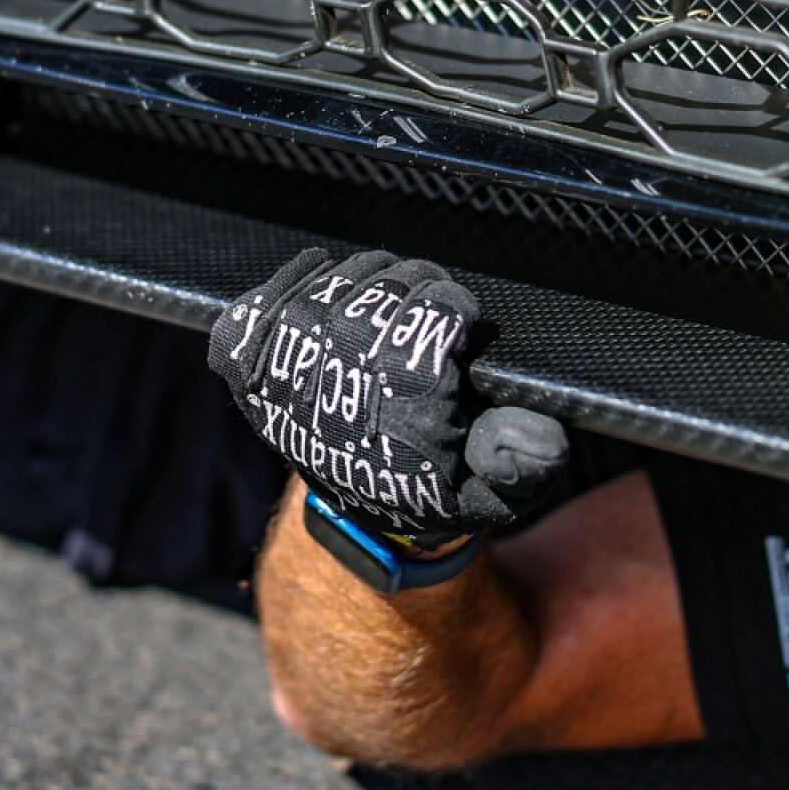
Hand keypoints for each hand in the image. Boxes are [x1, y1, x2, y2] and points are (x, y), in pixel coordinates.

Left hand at [209, 249, 567, 544]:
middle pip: (387, 287)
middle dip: (418, 290)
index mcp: (402, 414)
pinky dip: (299, 285)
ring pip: (337, 279)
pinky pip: (272, 293)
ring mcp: (286, 372)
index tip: (462, 327)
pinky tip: (327, 302)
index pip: (436, 311)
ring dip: (366, 283)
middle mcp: (338, 387)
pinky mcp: (246, 367)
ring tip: (385, 313)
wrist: (360, 510)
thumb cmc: (433, 486)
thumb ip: (524, 462)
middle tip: (427, 316)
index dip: (457, 310)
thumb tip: (543, 439)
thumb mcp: (494, 490)